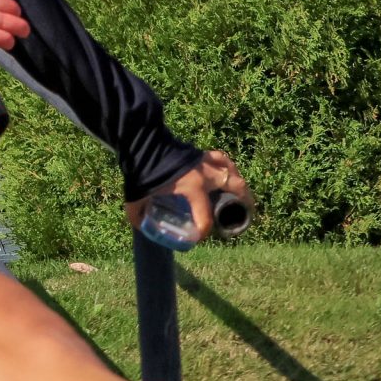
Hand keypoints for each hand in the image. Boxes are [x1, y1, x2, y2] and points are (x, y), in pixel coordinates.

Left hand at [126, 150, 249, 239]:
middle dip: (242, 203)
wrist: (142, 144)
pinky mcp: (200, 153)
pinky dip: (228, 167)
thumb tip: (143, 227)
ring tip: (240, 195)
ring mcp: (205, 162)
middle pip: (235, 187)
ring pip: (232, 172)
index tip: (198, 237)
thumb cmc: (141, 172)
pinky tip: (228, 172)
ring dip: (238, 184)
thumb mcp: (137, 199)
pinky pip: (222, 159)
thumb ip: (139, 215)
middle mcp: (205, 174)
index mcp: (193, 187)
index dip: (203, 231)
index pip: (205, 216)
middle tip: (243, 213)